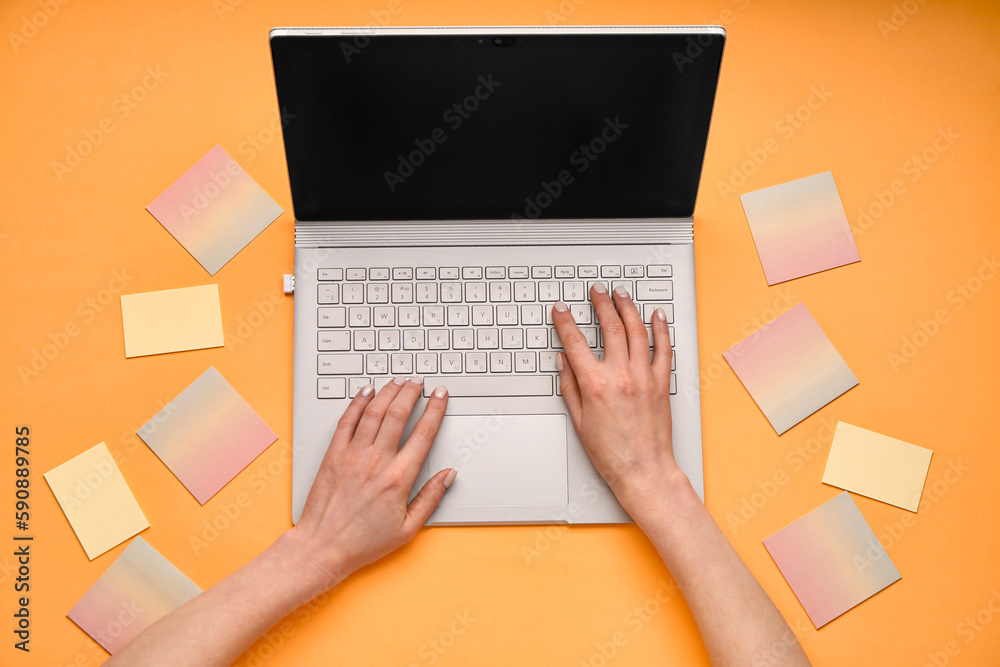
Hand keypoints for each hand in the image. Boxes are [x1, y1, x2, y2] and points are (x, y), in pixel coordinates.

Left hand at [287, 377, 454, 594]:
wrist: (323, 548)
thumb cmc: (363, 542)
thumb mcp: (408, 528)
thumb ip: (431, 498)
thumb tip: (449, 475)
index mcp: (399, 478)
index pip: (424, 433)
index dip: (435, 409)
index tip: (440, 396)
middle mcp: (377, 461)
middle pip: (398, 413)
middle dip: (412, 392)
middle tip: (419, 382)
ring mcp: (353, 455)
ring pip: (374, 411)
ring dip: (388, 392)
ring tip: (398, 381)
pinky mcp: (333, 455)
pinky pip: (347, 421)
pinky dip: (358, 402)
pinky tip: (366, 392)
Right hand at [551, 283, 682, 514]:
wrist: (643, 470)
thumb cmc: (611, 453)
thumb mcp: (579, 421)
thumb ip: (570, 387)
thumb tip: (563, 362)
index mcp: (596, 385)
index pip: (576, 343)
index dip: (566, 322)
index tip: (562, 310)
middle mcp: (621, 376)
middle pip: (610, 328)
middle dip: (601, 303)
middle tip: (596, 290)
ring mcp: (644, 377)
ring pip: (637, 331)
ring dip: (628, 308)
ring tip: (621, 294)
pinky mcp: (661, 383)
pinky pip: (664, 349)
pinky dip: (661, 329)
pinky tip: (657, 316)